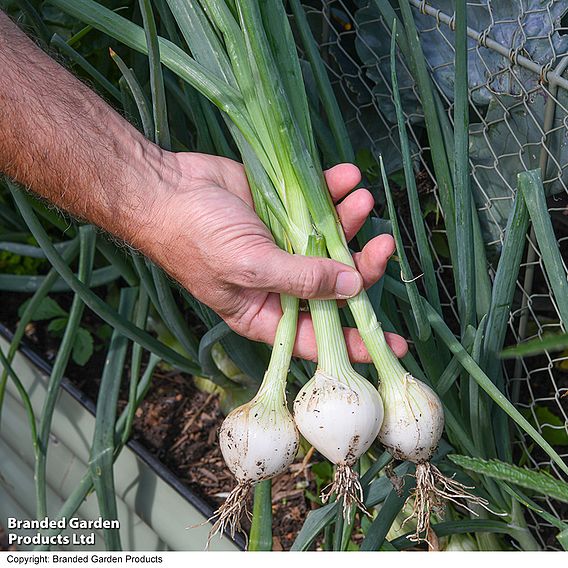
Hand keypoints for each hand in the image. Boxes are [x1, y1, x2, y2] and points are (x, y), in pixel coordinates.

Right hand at [138, 151, 406, 362]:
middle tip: (383, 244)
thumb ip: (302, 279)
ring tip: (362, 200)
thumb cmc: (194, 236)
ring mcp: (284, 245)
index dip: (355, 342)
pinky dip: (335, 191)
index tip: (393, 345)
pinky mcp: (283, 210)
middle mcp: (280, 283)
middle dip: (363, 266)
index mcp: (266, 312)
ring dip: (351, 223)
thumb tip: (352, 288)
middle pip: (334, 285)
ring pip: (331, 242)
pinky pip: (318, 204)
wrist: (164, 187)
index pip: (318, 336)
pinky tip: (347, 176)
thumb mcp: (249, 266)